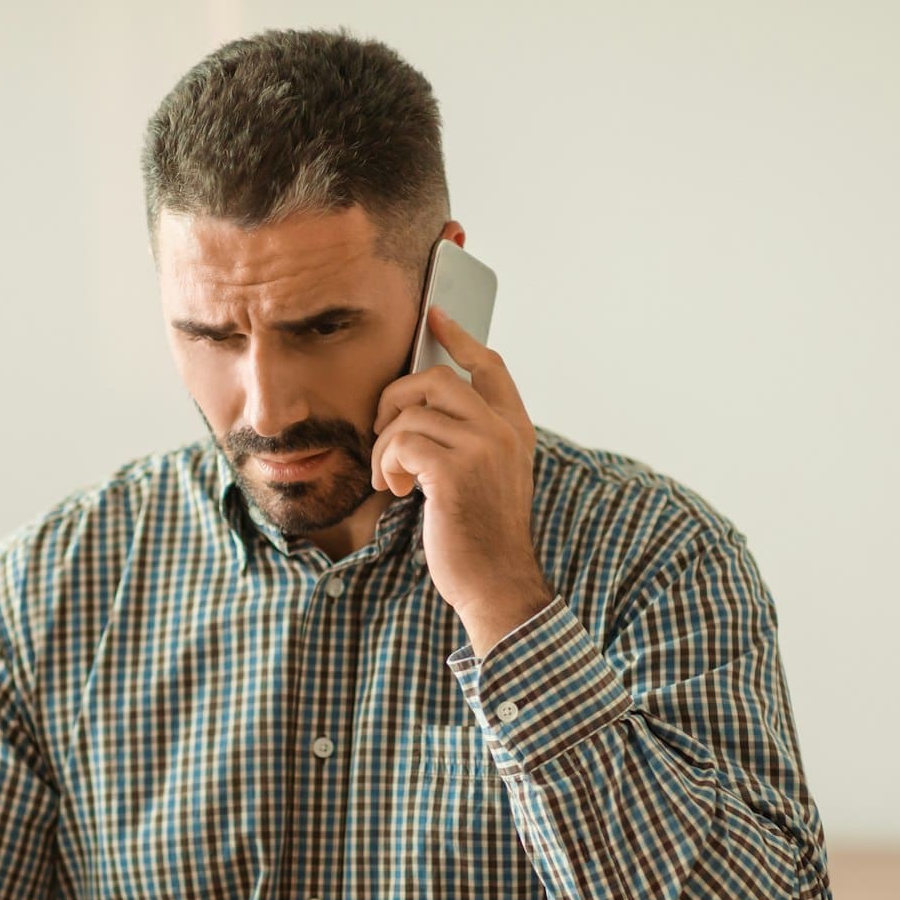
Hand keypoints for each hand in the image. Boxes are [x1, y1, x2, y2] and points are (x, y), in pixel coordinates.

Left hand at [372, 307, 552, 656]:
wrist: (496, 583)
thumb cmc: (481, 535)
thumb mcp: (486, 476)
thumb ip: (469, 438)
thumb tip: (422, 406)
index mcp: (515, 428)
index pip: (490, 364)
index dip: (460, 337)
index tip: (435, 316)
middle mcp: (503, 430)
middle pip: (436, 378)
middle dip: (396, 398)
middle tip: (384, 431)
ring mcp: (482, 448)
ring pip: (411, 414)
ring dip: (387, 446)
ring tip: (395, 478)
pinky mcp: (455, 472)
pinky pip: (401, 443)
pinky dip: (389, 466)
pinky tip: (399, 490)